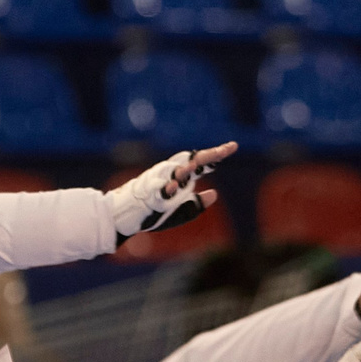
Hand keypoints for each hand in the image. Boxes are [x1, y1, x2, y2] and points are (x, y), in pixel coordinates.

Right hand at [108, 143, 235, 239]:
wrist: (128, 215)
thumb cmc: (156, 211)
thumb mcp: (183, 210)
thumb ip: (198, 202)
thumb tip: (215, 194)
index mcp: (182, 177)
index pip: (202, 163)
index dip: (217, 154)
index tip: (233, 146)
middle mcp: (173, 174)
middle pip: (193, 162)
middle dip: (207, 157)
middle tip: (223, 151)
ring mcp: (161, 181)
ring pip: (176, 172)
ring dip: (187, 169)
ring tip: (199, 165)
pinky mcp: (150, 193)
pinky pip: (160, 190)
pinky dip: (166, 188)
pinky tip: (173, 187)